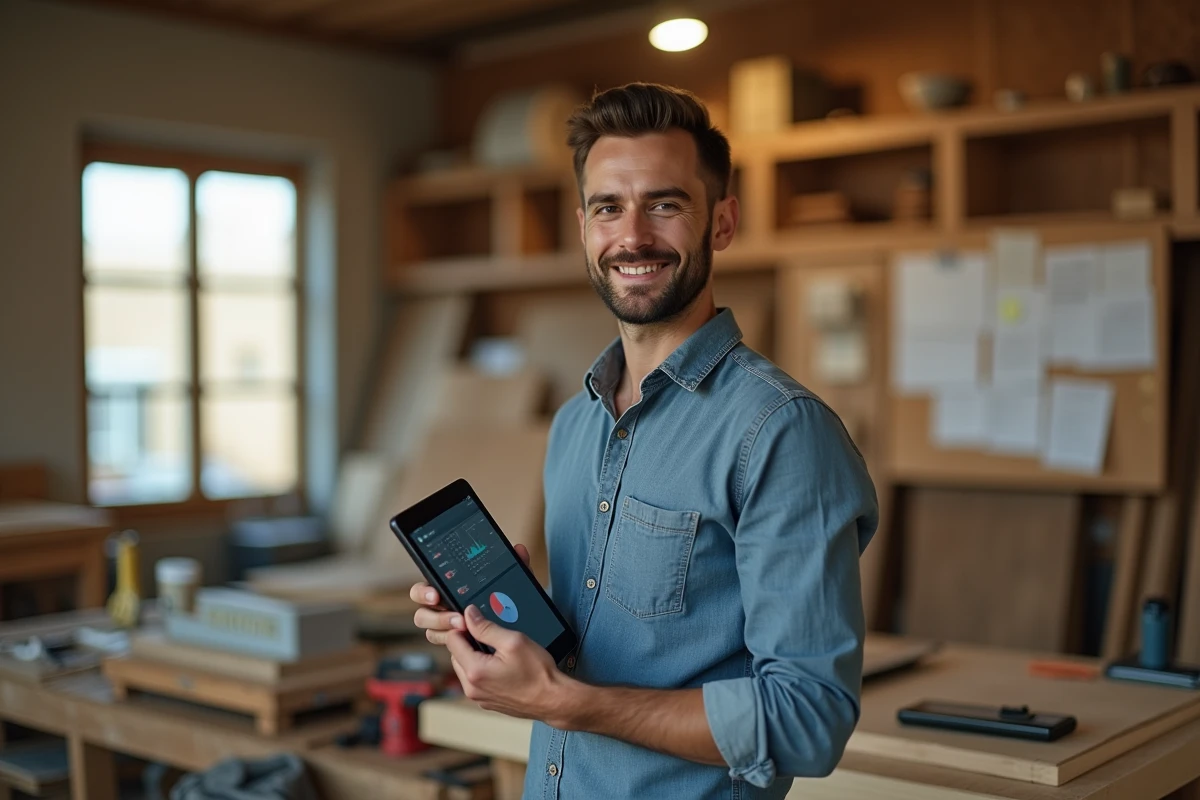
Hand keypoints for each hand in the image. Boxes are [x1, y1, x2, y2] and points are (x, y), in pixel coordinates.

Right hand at [410, 543, 531, 645]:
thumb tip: (519, 549)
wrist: (523, 631)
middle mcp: (443, 609)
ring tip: (465, 629)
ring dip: (446, 631)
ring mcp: (449, 629)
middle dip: (436, 617)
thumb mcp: (514, 582)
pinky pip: (447, 647)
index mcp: (449, 589)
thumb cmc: (512, 601)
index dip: (424, 592)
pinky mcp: (457, 645)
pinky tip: (471, 641)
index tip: (436, 595)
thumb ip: (515, 565)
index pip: (424, 588)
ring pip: (431, 632)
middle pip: (422, 614)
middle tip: (457, 619)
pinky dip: (456, 645)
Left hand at [445, 602, 572, 723]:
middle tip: (491, 636)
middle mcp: (472, 688)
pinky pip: (475, 681)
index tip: (477, 623)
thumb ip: (486, 627)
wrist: (553, 699)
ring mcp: (479, 698)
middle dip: (468, 643)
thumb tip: (469, 615)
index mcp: (474, 671)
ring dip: (474, 657)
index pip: (452, 641)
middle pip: (456, 655)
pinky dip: (482, 670)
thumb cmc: (538, 673)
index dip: (463, 627)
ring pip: (464, 668)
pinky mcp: (486, 702)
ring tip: (498, 652)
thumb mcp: (513, 641)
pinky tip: (501, 666)